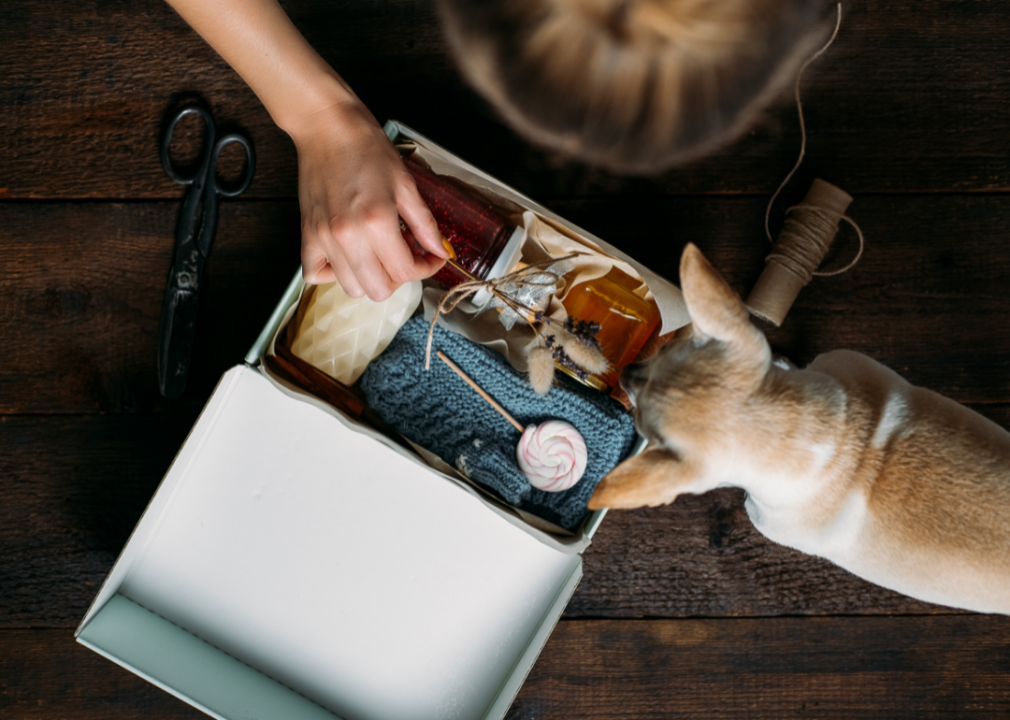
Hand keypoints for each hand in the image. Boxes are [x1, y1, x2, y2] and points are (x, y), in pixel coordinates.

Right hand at [292, 99, 446, 299]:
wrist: (327, 127)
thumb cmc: (366, 148)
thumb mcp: (406, 184)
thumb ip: (425, 224)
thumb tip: (439, 251)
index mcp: (377, 222)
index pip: (405, 272)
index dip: (425, 269)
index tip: (431, 258)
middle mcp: (348, 237)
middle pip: (379, 290)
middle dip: (399, 279)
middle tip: (407, 257)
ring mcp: (324, 239)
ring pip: (352, 288)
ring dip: (371, 279)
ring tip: (380, 256)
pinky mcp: (307, 235)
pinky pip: (315, 275)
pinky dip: (333, 275)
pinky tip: (348, 257)